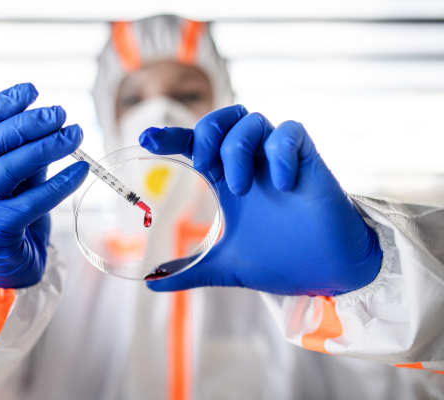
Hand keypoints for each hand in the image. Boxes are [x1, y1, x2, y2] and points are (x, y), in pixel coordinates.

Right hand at [0, 83, 87, 287]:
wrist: (8, 265)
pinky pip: (32, 201)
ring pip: (9, 168)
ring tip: (75, 134)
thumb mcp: (16, 176)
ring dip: (47, 147)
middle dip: (29, 123)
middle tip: (61, 114)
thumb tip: (53, 120)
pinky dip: (60, 183)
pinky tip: (81, 170)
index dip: (1, 104)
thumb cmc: (13, 213)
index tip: (32, 90)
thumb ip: (25, 150)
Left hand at [139, 105, 381, 295]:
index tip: (147, 139)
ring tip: (240, 187)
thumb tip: (151, 283)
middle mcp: (253, 164)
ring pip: (254, 120)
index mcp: (229, 180)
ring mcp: (280, 160)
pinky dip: (281, 152)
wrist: (326, 273)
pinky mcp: (309, 161)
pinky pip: (293, 132)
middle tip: (203, 165)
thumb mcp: (225, 266)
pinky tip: (282, 185)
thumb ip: (189, 271)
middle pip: (225, 119)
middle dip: (207, 132)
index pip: (197, 145)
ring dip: (238, 147)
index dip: (172, 136)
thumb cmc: (280, 261)